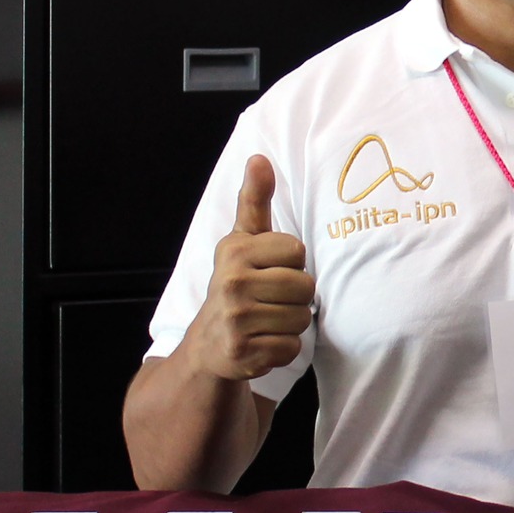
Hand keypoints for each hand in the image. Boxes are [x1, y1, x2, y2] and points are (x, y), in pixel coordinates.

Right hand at [183, 156, 314, 381]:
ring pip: (301, 319)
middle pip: (305, 287)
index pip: (297, 252)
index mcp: (234, 251)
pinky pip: (292, 347)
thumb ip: (254, 200)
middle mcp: (231, 283)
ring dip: (290, 323)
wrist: (208, 344)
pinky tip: (262, 342)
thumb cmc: (237, 284)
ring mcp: (236, 321)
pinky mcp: (244, 353)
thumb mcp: (242, 241)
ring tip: (265, 320)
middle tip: (269, 300)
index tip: (268, 271)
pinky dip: (283, 348)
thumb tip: (260, 158)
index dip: (290, 264)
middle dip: (295, 296)